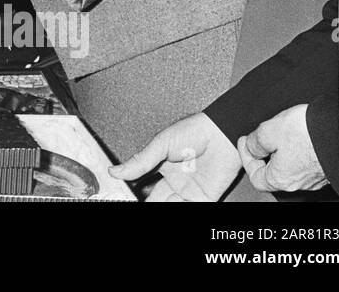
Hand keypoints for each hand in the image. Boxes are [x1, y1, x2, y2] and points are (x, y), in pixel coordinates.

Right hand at [110, 112, 241, 200]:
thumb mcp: (160, 144)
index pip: (142, 184)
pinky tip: (172, 203)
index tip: (123, 195)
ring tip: (157, 201)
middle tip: (135, 200)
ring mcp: (189, 191)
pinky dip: (180, 209)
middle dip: (146, 202)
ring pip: (171, 205)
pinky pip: (190, 209)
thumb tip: (116, 170)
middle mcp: (174, 181)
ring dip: (163, 205)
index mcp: (160, 167)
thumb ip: (140, 161)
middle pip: (156, 199)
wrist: (222, 133)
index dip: (132, 191)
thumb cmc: (194, 130)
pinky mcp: (205, 198)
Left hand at [238, 104, 328, 192]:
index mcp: (281, 179)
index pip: (255, 176)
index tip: (245, 141)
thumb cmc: (310, 132)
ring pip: (290, 166)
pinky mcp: (327, 166)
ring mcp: (316, 176)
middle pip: (273, 173)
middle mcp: (300, 182)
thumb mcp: (269, 131)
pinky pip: (306, 161)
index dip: (246, 157)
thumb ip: (255, 142)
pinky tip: (299, 135)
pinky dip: (298, 149)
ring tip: (279, 132)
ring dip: (281, 150)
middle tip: (260, 137)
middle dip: (264, 154)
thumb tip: (251, 147)